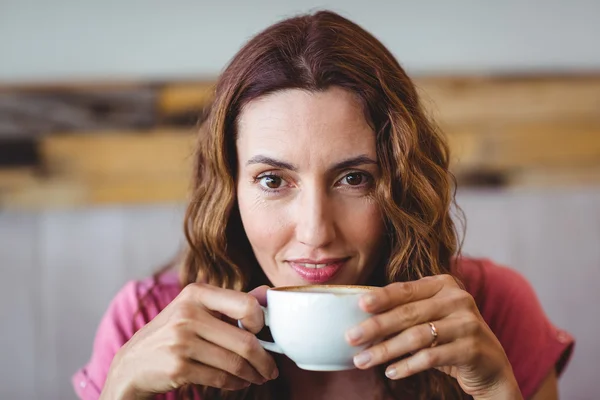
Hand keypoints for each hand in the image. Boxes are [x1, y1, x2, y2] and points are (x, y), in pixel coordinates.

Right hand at [101, 284, 278, 399]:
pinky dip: (236, 384)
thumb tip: (267, 294)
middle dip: (264, 359)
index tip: (264, 334)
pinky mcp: (178, 367)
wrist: (132, 364)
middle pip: (245, 340)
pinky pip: (220, 378)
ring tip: (259, 377)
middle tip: (271, 368)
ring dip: (253, 374)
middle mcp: (188, 313)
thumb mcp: (194, 309)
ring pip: (235, 363)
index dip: (261, 322)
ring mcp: (181, 341)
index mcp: (196, 293)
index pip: (246, 304)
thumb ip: (230, 302)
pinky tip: (239, 383)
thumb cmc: (172, 334)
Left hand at [345, 275, 521, 398]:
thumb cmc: (449, 336)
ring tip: (362, 360)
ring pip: (417, 337)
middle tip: (350, 337)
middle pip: (408, 313)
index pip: (406, 289)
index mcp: (444, 284)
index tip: (359, 305)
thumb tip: (361, 317)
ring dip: (386, 350)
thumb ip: (406, 311)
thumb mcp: (431, 316)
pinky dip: (408, 365)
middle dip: (376, 326)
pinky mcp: (472, 349)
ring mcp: (467, 323)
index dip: (382, 297)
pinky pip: (432, 358)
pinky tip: (390, 372)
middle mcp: (458, 299)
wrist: (490, 364)